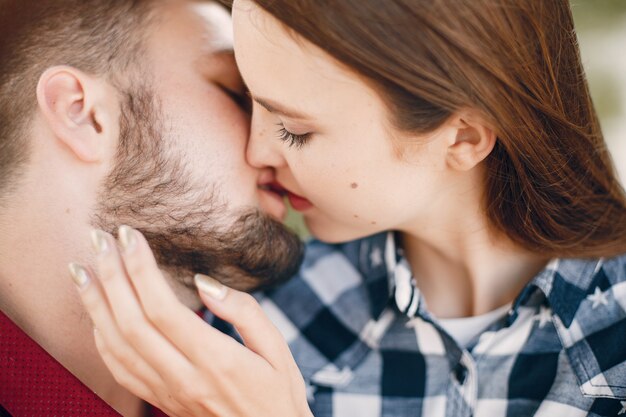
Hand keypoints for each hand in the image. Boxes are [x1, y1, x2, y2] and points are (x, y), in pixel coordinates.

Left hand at [69, 226, 311, 416]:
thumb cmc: (278, 393)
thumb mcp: (277, 349)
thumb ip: (244, 312)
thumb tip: (204, 282)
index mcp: (216, 360)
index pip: (163, 308)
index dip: (140, 268)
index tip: (128, 236)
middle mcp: (183, 378)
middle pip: (131, 322)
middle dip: (111, 275)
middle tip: (97, 239)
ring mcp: (167, 393)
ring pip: (115, 345)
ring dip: (94, 303)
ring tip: (81, 269)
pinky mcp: (160, 401)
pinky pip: (118, 369)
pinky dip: (100, 336)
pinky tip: (96, 312)